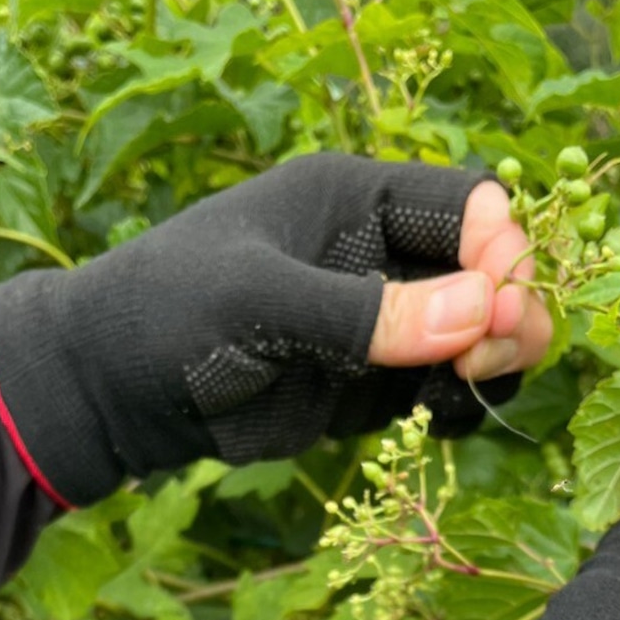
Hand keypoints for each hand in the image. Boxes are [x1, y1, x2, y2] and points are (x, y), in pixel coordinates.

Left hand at [0, 155, 550, 506]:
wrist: (113, 389)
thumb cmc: (169, 316)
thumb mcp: (260, 303)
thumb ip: (365, 313)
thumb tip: (479, 311)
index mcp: (354, 201)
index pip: (466, 208)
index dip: (498, 253)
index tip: (492, 310)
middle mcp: (377, 256)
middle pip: (485, 272)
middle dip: (506, 311)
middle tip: (485, 360)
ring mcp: (375, 324)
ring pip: (472, 334)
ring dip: (492, 361)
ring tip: (467, 390)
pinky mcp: (365, 383)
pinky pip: (438, 387)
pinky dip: (457, 402)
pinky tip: (442, 419)